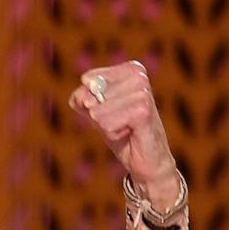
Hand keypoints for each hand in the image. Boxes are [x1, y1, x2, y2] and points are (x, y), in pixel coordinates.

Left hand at [68, 60, 179, 201]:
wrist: (147, 160)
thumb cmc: (121, 131)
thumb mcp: (95, 111)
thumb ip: (81, 99)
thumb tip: (85, 99)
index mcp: (131, 69)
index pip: (88, 79)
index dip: (88, 101)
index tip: (111, 110)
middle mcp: (139, 75)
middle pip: (91, 95)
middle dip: (99, 116)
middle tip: (121, 122)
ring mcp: (143, 92)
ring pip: (97, 111)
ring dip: (107, 126)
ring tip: (126, 128)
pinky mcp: (144, 111)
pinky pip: (106, 123)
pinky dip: (113, 134)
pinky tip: (130, 134)